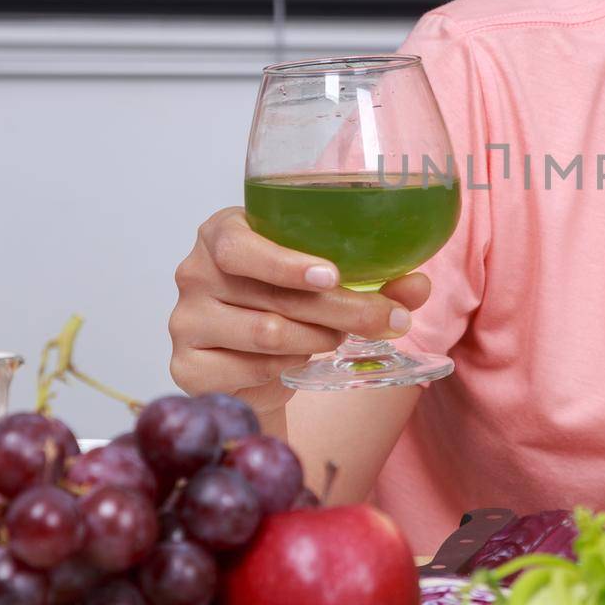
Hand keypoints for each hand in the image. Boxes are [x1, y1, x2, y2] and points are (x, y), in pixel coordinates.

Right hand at [168, 207, 430, 416]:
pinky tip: (299, 359)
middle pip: (271, 297)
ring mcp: (185, 322)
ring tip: (336, 336)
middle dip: (340, 310)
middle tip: (387, 320)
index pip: (240, 245)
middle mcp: (194, 273)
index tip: (332, 275)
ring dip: (317, 339)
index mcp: (221, 233)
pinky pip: (253, 371)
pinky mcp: (187, 368)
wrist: (252, 365)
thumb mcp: (327, 282)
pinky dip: (289, 367)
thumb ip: (376, 281)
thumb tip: (419, 285)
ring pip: (268, 336)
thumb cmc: (287, 303)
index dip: (285, 262)